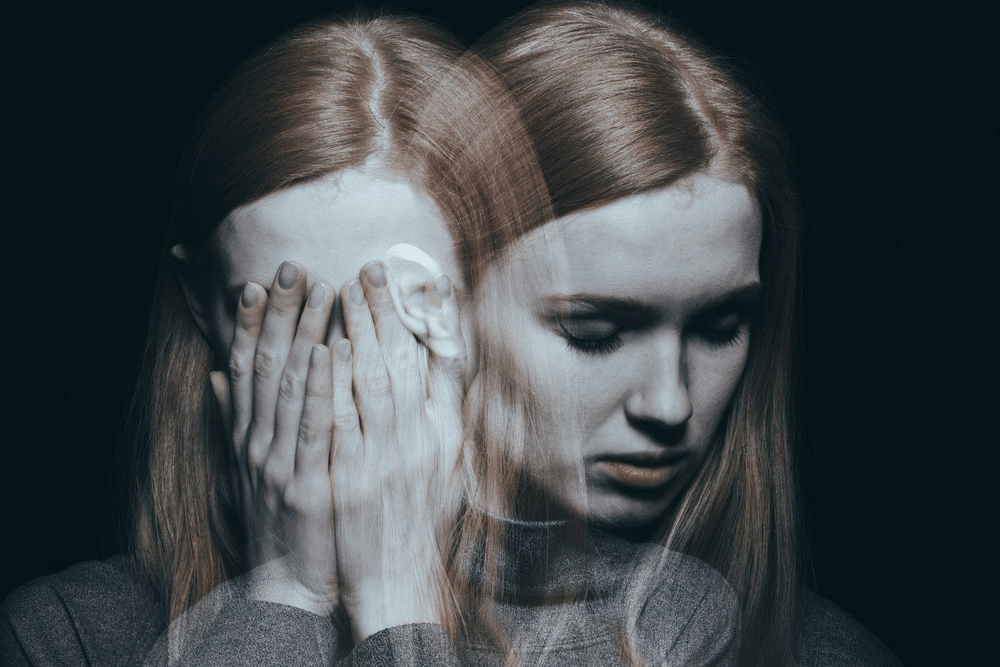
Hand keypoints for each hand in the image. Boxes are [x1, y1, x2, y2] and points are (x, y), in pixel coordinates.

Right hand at [209, 261, 340, 615]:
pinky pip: (316, 425)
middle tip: (293, 267)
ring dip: (306, 333)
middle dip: (279, 313)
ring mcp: (277, 462)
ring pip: (291, 385)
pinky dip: (324, 385)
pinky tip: (334, 349)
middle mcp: (254, 442)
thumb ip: (234, 420)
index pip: (243, 368)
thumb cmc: (278, 518)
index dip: (248, 324)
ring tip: (322, 290)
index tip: (257, 283)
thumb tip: (216, 375)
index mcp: (245, 436)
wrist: (287, 582)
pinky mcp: (305, 484)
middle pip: (265, 364)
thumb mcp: (249, 468)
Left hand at [332, 260, 465, 640]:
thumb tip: (449, 358)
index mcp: (444, 434)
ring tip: (345, 291)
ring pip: (376, 384)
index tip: (416, 278)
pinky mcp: (353, 483)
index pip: (439, 365)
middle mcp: (421, 442)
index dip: (425, 318)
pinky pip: (345, 425)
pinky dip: (339, 385)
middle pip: (404, 363)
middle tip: (370, 268)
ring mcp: (387, 462)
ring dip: (361, 333)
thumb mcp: (447, 462)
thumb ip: (447, 410)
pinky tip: (329, 350)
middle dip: (386, 312)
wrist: (399, 578)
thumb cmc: (421, 516)